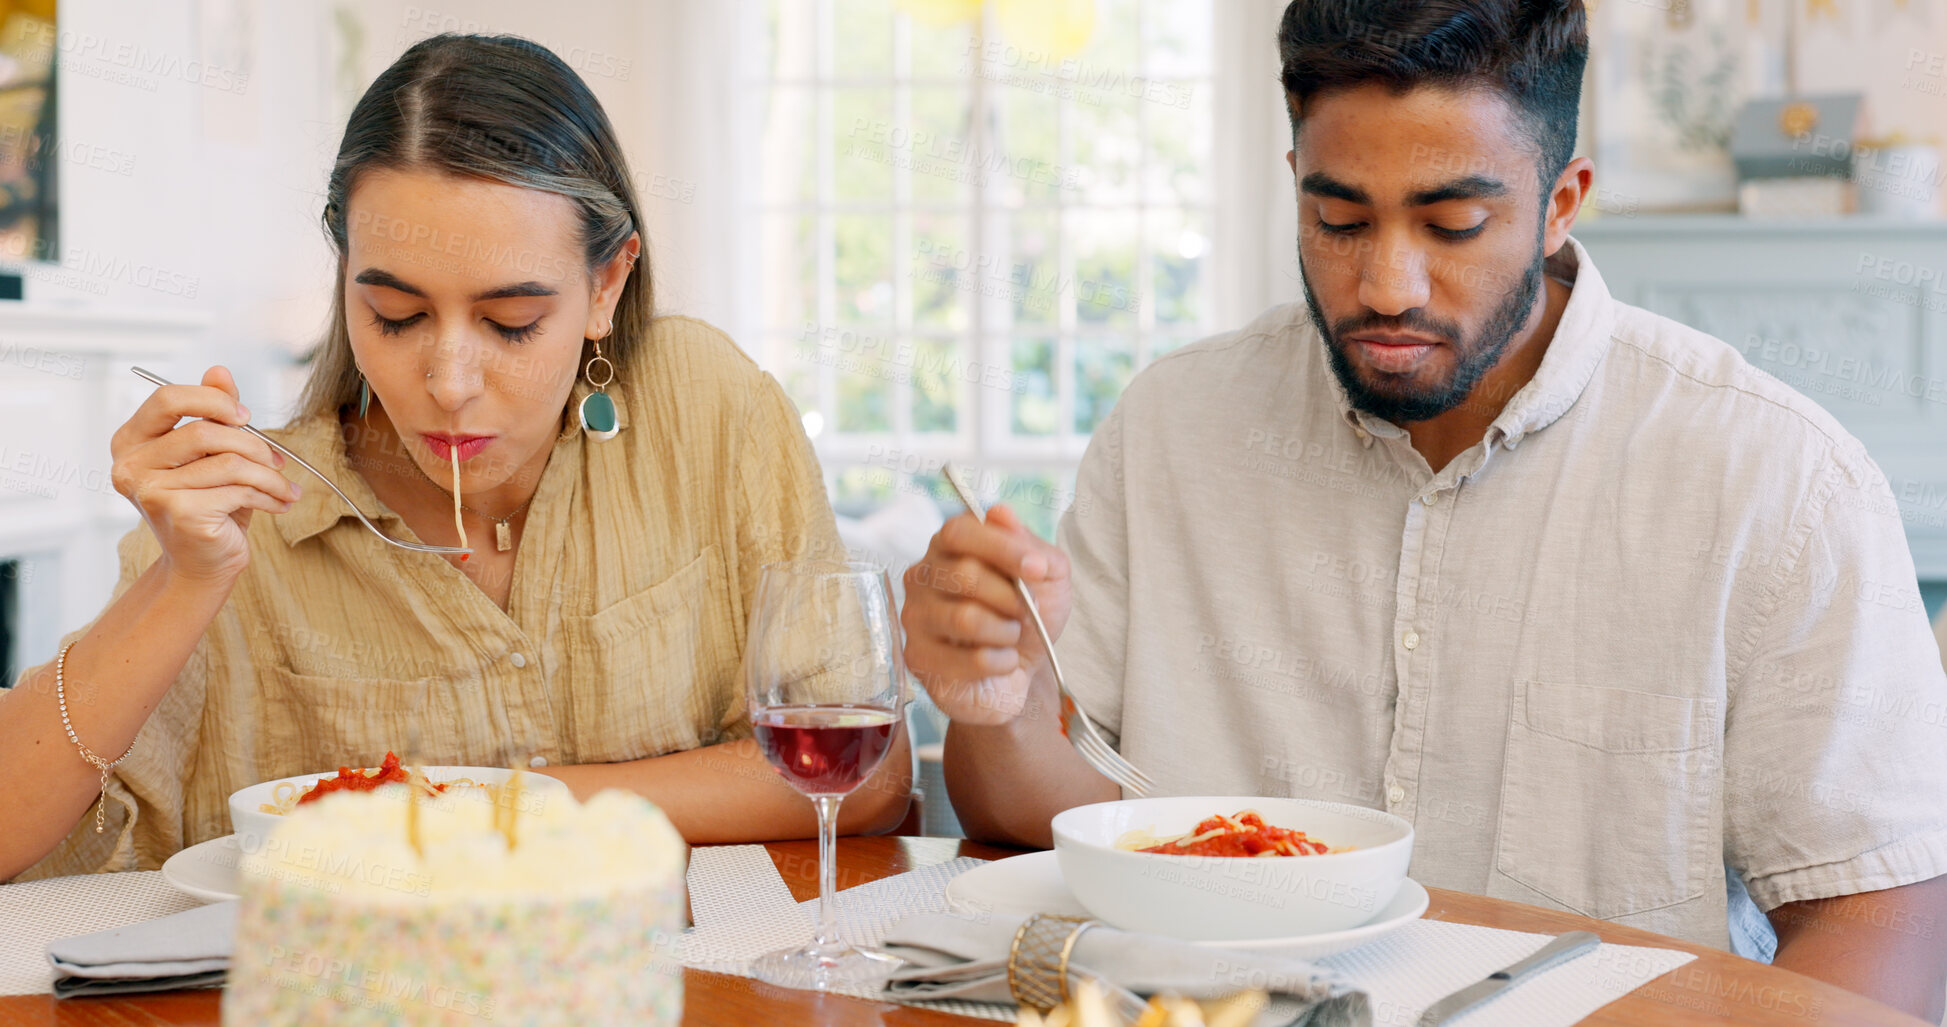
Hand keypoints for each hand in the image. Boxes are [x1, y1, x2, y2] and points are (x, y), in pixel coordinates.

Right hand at [109, 366, 298, 584]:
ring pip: (229, 463)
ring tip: (285, 487)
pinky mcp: (179, 513)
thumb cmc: (209, 504)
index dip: (212, 401)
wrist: (204, 562)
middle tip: (276, 460)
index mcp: (131, 440)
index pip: (167, 398)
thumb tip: (219, 371)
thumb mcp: (212, 454)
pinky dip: (269, 495)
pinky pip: (238, 489)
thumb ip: (213, 412)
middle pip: (203, 432)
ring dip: (269, 475)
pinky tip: (279, 504)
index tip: (245, 417)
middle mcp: (130, 465)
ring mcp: (151, 491)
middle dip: (252, 444)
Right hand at [901, 503, 1071, 724]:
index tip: (1038, 568)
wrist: (1020, 672)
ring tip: (1013, 636)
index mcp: (949, 546)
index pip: (959, 531)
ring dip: (1006, 631)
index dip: (1002, 547)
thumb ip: (1029, 543)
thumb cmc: (1028, 616)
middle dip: (1011, 597)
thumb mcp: (1048, 577)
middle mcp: (923, 575)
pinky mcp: (919, 657)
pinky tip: (1003, 661)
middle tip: (1028, 612)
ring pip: (965, 618)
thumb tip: (1000, 513)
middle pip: (963, 575)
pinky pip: (968, 659)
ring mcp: (915, 617)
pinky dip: (1001, 662)